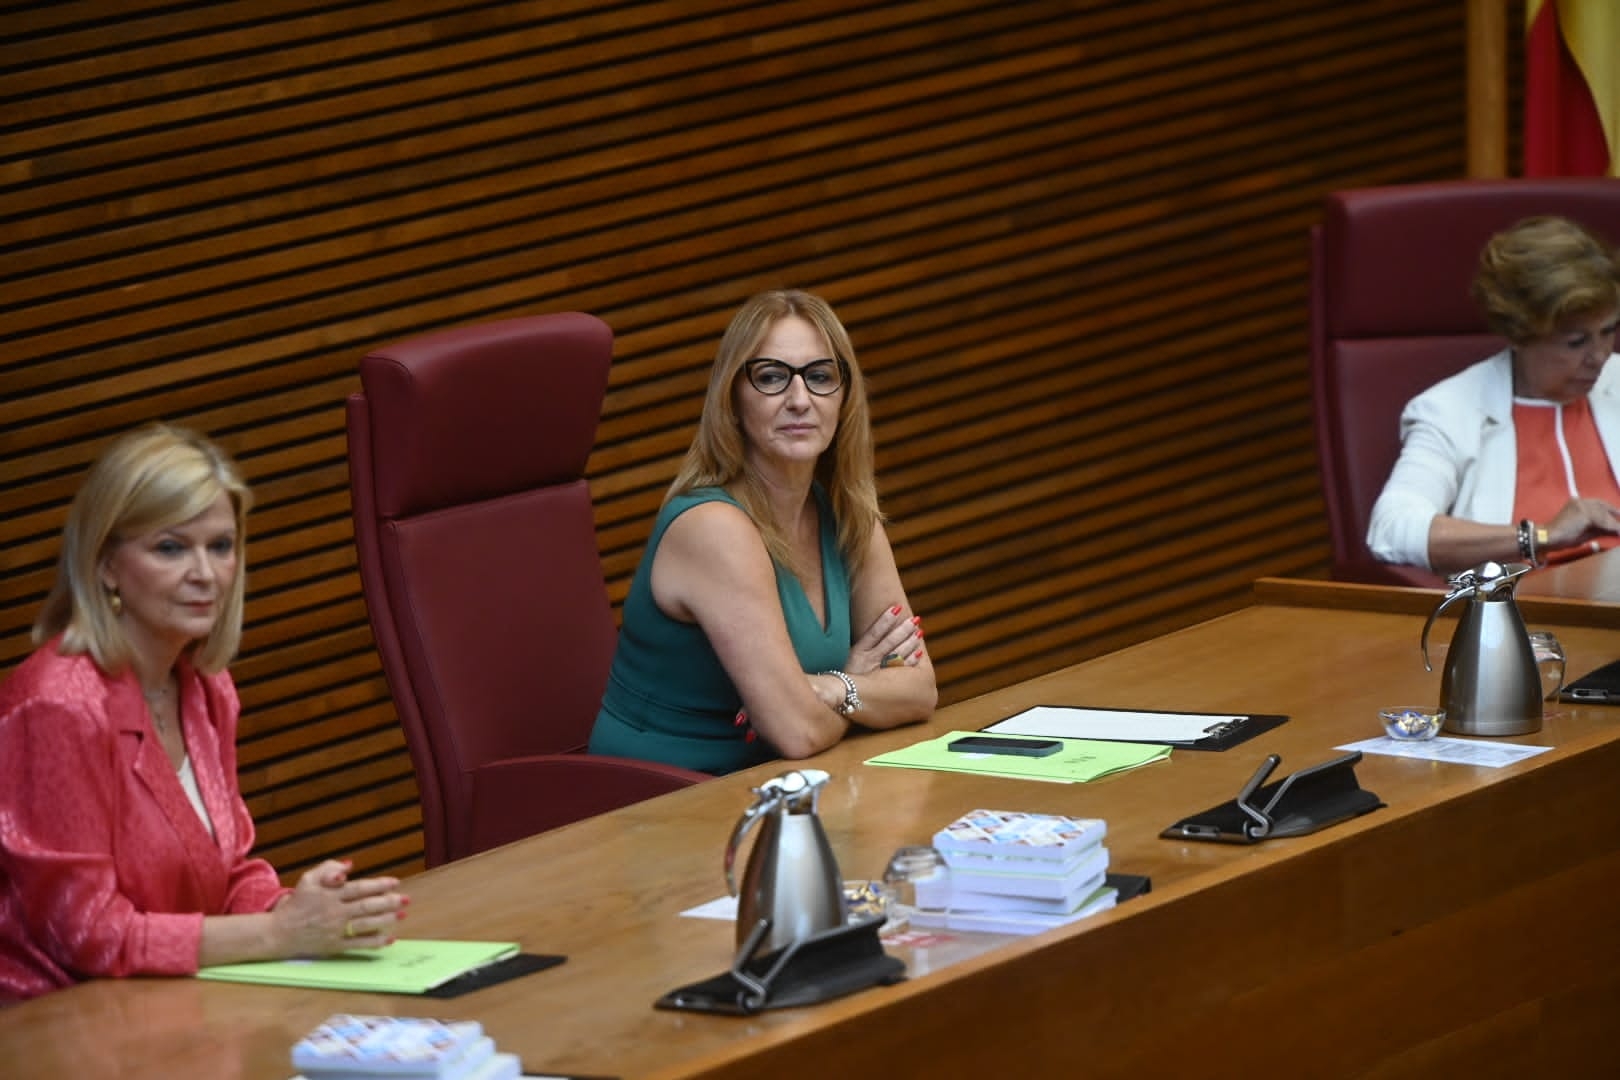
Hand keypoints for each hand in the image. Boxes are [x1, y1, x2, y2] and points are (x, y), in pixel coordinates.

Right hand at [270, 859, 407, 956]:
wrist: (278, 932)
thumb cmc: (297, 903)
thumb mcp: (308, 880)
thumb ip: (328, 869)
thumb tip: (350, 865)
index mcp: (330, 894)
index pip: (359, 888)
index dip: (378, 885)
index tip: (395, 882)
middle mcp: (335, 912)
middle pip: (366, 906)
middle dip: (388, 902)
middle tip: (406, 899)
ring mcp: (335, 930)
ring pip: (365, 924)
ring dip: (385, 920)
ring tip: (401, 915)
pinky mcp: (334, 946)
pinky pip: (358, 944)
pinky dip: (374, 942)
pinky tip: (389, 939)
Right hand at [844, 604, 924, 674]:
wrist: (840, 700)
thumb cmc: (842, 679)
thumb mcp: (846, 660)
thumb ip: (860, 646)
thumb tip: (871, 632)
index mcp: (857, 652)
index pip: (874, 631)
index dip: (886, 620)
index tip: (897, 608)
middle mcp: (868, 660)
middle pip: (890, 641)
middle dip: (904, 629)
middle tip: (916, 619)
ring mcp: (878, 672)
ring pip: (897, 653)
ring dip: (910, 641)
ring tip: (919, 631)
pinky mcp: (884, 682)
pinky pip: (901, 669)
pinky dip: (911, 660)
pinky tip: (920, 652)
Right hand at [1546, 498, 1619, 550]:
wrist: (1547, 538)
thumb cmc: (1561, 537)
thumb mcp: (1584, 531)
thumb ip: (1599, 529)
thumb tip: (1617, 530)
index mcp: (1577, 503)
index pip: (1599, 504)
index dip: (1611, 510)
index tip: (1618, 515)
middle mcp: (1580, 501)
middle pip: (1603, 509)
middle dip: (1613, 519)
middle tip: (1619, 528)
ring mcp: (1582, 506)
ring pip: (1604, 516)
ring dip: (1614, 525)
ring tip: (1619, 532)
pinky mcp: (1585, 513)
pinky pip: (1602, 522)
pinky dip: (1611, 528)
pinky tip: (1617, 533)